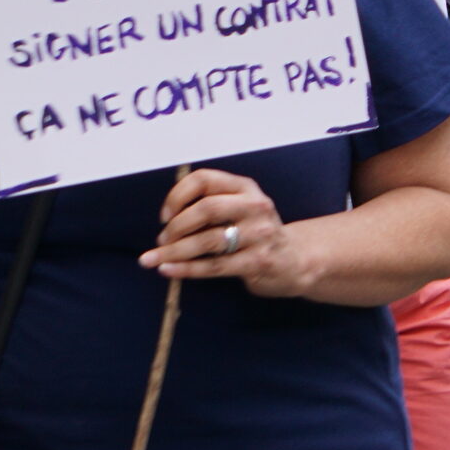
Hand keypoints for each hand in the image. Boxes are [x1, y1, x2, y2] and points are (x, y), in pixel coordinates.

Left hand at [140, 169, 312, 295]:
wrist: (294, 260)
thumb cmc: (256, 233)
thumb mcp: (241, 208)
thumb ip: (212, 204)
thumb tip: (167, 217)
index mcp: (246, 188)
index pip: (205, 179)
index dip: (178, 195)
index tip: (165, 215)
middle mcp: (255, 206)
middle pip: (207, 208)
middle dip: (177, 226)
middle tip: (162, 240)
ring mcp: (259, 234)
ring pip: (208, 240)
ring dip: (175, 251)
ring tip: (155, 259)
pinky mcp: (258, 261)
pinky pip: (214, 266)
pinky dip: (186, 269)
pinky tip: (168, 270)